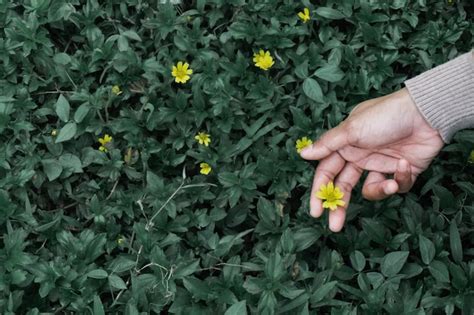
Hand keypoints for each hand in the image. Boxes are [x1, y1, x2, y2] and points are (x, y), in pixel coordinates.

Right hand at [300, 88, 443, 231]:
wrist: (426, 113)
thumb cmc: (385, 116)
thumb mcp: (352, 129)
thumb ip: (327, 144)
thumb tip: (303, 154)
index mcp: (345, 146)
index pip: (327, 172)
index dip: (320, 191)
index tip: (316, 212)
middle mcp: (361, 157)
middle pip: (345, 186)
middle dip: (340, 206)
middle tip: (335, 226)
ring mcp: (381, 164)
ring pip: (371, 190)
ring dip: (379, 191)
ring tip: (388, 184)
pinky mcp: (403, 171)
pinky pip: (397, 185)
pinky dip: (400, 178)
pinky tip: (404, 164)